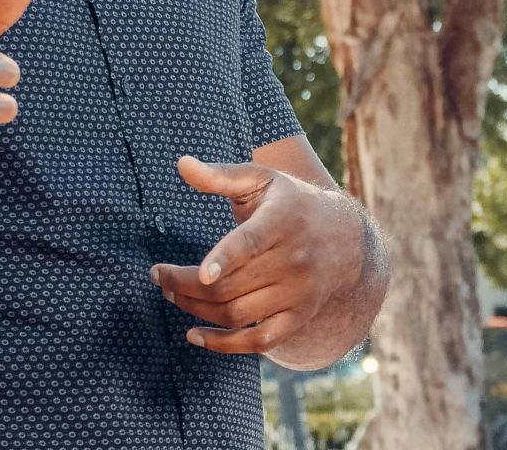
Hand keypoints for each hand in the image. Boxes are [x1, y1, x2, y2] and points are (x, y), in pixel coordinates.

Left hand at [152, 155, 369, 355]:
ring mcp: (298, 293)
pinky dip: (223, 344)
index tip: (202, 273)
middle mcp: (295, 260)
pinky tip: (195, 334)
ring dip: (195, 309)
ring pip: (237, 313)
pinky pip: (258, 341)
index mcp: (284, 220)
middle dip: (184, 284)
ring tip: (172, 294)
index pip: (252, 242)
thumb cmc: (292, 204)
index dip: (226, 259)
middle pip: (230, 285)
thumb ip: (220, 175)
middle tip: (159, 276)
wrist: (347, 240)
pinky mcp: (298, 317)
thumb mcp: (262, 180)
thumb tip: (181, 164)